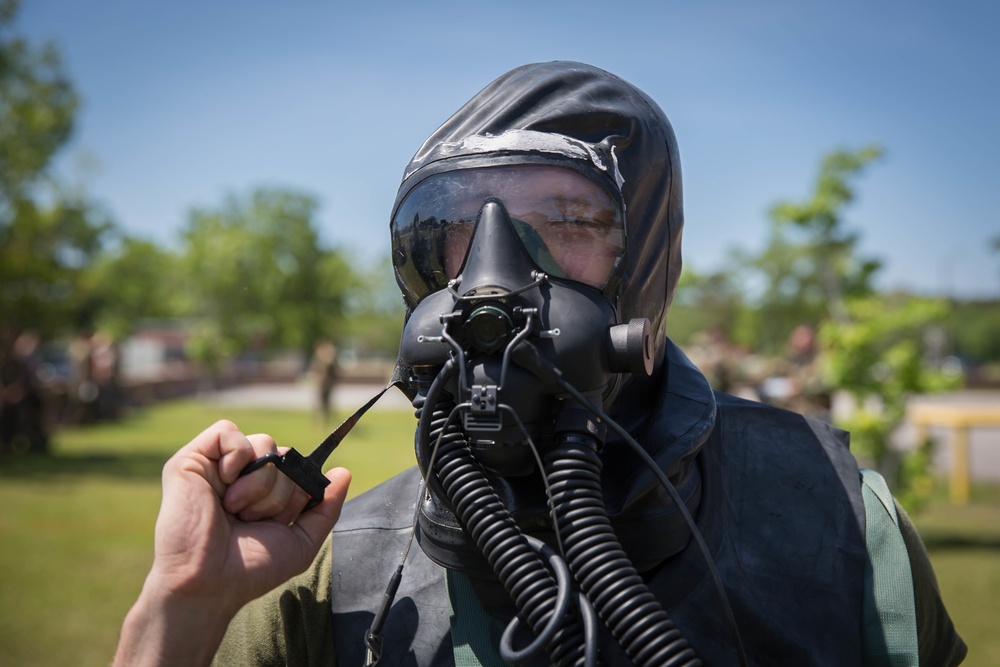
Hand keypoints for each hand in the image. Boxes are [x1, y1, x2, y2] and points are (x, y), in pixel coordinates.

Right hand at [114, 420, 350, 665]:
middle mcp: (240, 477)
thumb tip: (344, 472)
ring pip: (263, 443)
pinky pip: (228, 431)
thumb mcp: (301, 541)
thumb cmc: (251, 569)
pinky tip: (224, 486)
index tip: (281, 521)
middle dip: (280, 491)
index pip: (297, 468)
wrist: (209, 582)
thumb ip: (325, 508)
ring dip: (260, 483)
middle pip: (284, 455)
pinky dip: (235, 457)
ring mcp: (216, 467)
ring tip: (236, 510)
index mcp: (262, 493)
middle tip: (253, 520)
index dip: (297, 492)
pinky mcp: (191, 460)